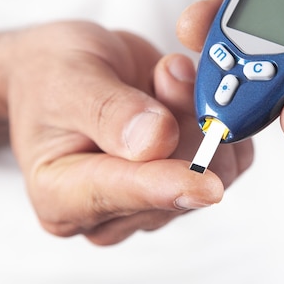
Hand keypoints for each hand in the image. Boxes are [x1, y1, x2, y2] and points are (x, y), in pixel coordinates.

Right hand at [6, 21, 252, 244]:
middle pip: (179, 189)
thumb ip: (109, 110)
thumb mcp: (68, 76)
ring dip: (199, 116)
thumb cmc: (51, 77)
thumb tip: (155, 141)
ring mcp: (153, 201)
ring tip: (163, 82)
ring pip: (213, 174)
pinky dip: (215, 120)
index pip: (123, 197)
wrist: (61, 73)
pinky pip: (231, 160)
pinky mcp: (187, 182)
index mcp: (62, 195)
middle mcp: (110, 210)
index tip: (205, 182)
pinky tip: (179, 97)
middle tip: (166, 76)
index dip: (168, 186)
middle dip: (184, 124)